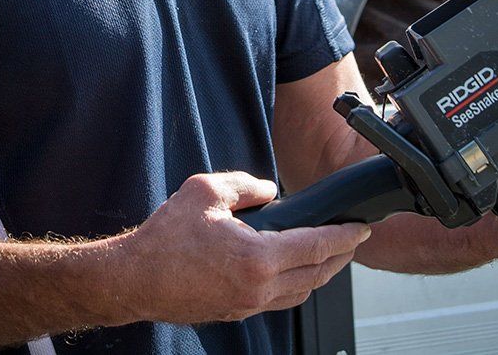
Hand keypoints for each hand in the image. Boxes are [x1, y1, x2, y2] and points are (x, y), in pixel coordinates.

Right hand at [118, 171, 369, 323]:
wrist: (135, 279)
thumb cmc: (166, 237)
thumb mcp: (206, 191)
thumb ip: (245, 186)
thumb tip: (269, 191)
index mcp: (258, 258)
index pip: (316, 247)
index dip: (344, 236)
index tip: (362, 228)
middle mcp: (259, 288)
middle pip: (316, 275)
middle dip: (341, 257)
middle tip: (355, 240)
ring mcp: (247, 305)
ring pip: (300, 293)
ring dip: (321, 274)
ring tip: (330, 255)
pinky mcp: (235, 312)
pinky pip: (279, 301)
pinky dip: (297, 285)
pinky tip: (293, 270)